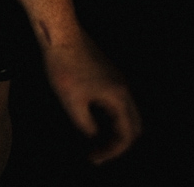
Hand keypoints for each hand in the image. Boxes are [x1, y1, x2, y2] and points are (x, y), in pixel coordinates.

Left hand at [42, 32, 141, 164]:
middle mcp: (123, 88)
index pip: (127, 135)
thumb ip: (84, 125)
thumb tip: (92, 137)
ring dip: (113, 129)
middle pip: (133, 125)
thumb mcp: (71, 102)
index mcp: (118, 97)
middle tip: (97, 152)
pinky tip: (90, 119)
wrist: (60, 34)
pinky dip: (108, 116)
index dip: (112, 152)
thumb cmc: (64, 66)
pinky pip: (115, 101)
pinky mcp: (107, 74)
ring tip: (92, 140)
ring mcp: (116, 80)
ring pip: (124, 113)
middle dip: (118, 143)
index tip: (94, 158)